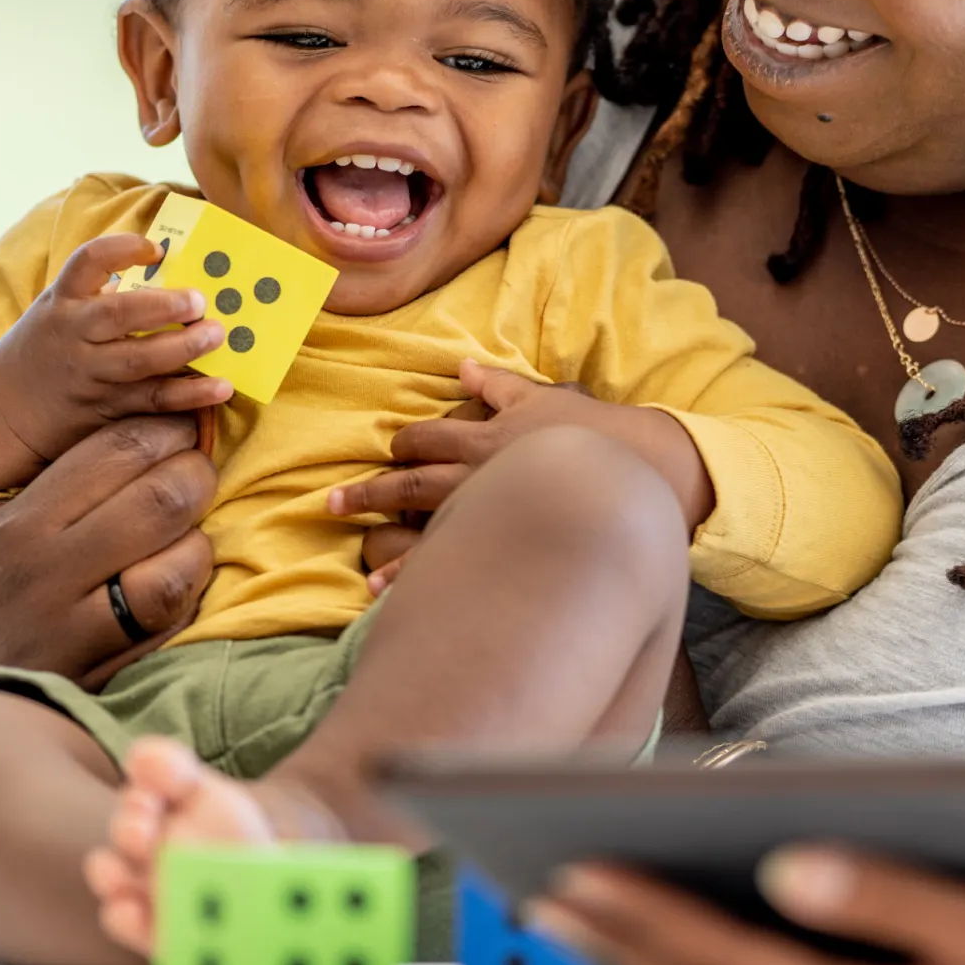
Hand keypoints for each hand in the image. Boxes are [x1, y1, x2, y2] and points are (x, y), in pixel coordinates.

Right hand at [0, 233, 234, 492]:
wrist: (3, 410)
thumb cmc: (47, 348)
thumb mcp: (60, 311)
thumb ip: (101, 294)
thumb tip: (173, 276)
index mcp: (63, 301)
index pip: (88, 262)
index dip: (123, 250)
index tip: (156, 248)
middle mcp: (74, 335)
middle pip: (118, 315)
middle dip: (163, 306)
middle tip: (201, 301)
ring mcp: (90, 375)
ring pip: (138, 361)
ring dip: (183, 348)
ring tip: (217, 336)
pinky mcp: (106, 410)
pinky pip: (152, 401)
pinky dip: (189, 395)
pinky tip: (221, 387)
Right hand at [0, 415, 217, 753]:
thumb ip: (29, 498)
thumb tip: (107, 457)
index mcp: (14, 528)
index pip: (117, 454)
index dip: (161, 429)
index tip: (176, 425)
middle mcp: (50, 578)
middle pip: (160, 503)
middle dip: (194, 472)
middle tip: (196, 465)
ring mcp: (74, 637)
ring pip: (176, 575)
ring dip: (196, 542)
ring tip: (189, 529)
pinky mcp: (90, 683)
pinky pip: (163, 635)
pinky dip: (183, 600)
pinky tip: (177, 580)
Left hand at [331, 359, 713, 588]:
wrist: (633, 472)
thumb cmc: (592, 435)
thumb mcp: (544, 399)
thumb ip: (500, 386)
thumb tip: (465, 370)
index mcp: (485, 436)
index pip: (430, 438)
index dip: (406, 443)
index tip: (391, 450)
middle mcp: (475, 474)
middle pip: (409, 482)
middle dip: (368, 491)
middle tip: (331, 502)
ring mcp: (484, 513)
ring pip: (419, 526)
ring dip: (381, 540)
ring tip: (356, 559)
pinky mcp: (498, 546)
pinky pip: (446, 563)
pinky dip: (411, 578)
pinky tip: (382, 594)